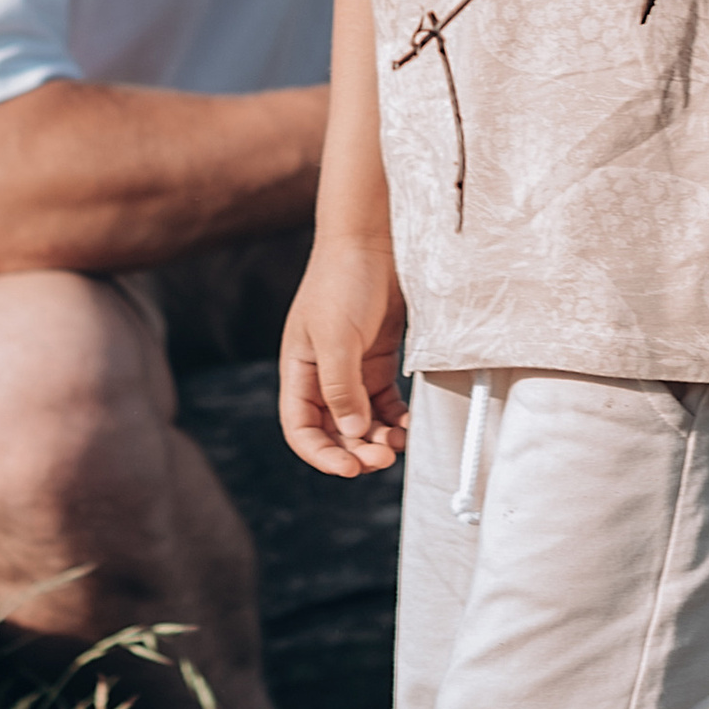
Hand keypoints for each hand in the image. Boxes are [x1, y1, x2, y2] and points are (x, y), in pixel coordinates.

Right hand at [279, 236, 409, 479]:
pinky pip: (385, 404)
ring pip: (362, 422)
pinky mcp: (378, 360)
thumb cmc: (343, 280)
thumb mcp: (336, 336)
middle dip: (354, 451)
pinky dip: (396, 420)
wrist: (373, 239)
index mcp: (299, 370)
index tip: (348, 469)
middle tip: (381, 459)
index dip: (320, 455)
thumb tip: (350, 433)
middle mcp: (323, 375)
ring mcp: (353, 368)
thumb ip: (341, 387)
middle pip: (333, 431)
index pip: (300, 428)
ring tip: (398, 444)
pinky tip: (408, 426)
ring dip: (377, 439)